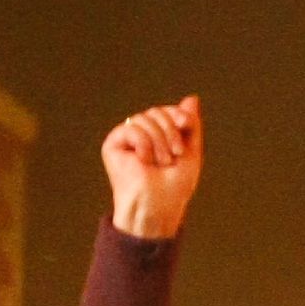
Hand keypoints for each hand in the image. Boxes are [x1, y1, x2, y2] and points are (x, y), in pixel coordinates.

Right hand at [101, 96, 204, 238]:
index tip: (186, 123)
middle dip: (170, 130)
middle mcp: (140, 136)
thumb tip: (192, 98)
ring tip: (161, 162)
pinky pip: (130, 127)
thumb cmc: (174, 187)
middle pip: (155, 111)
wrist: (158, 207)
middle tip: (175, 154)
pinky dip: (143, 143)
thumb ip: (191, 125)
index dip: (176, 113)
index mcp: (157, 137)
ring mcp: (126, 140)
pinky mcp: (113, 145)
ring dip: (158, 141)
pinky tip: (143, 160)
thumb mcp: (191, 151)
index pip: (166, 111)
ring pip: (143, 118)